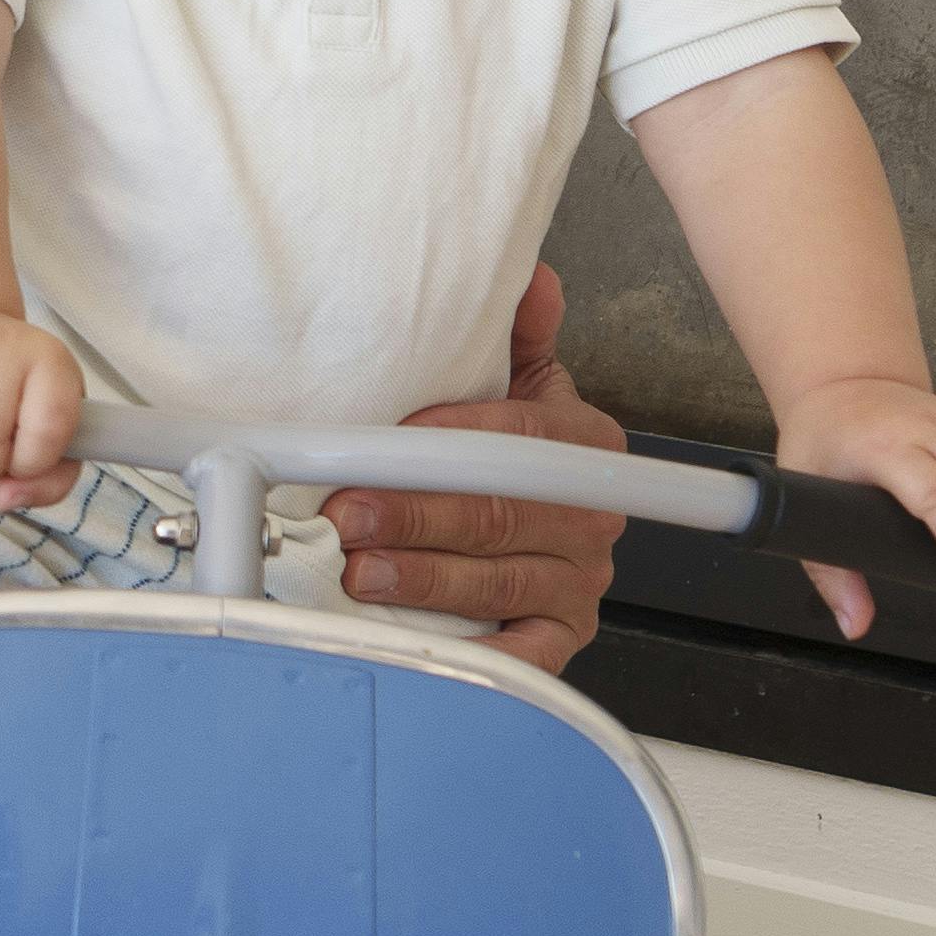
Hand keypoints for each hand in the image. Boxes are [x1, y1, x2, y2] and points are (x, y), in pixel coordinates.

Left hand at [327, 263, 632, 671]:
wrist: (538, 533)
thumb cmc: (506, 458)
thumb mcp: (519, 387)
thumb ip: (519, 334)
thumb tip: (529, 278)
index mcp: (583, 447)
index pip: (521, 437)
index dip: (457, 437)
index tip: (395, 438)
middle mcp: (589, 517)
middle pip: (500, 515)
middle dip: (416, 515)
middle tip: (347, 514)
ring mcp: (576, 583)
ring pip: (497, 583)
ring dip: (422, 579)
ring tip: (358, 572)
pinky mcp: (557, 639)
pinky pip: (521, 656)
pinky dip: (473, 656)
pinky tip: (417, 645)